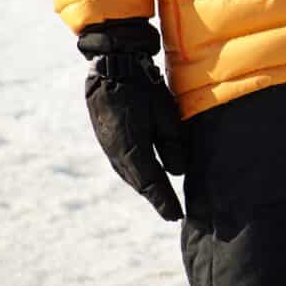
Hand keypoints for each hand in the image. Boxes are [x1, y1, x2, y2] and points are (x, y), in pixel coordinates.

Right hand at [79, 19, 185, 221]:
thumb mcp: (165, 114)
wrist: (110, 69)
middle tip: (172, 211)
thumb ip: (172, 144)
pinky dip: (136, 175)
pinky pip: (123, 166)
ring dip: (145, 188)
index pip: (152, 184)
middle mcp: (117, 155)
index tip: (176, 216)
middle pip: (140, 183)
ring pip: (130, 176)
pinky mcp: (107, 141)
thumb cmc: (142, 88)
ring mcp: (109, 149)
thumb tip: (178, 172)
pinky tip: (145, 177)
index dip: (164, 202)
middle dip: (156, 198)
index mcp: (132, 150)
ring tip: (161, 198)